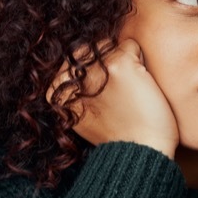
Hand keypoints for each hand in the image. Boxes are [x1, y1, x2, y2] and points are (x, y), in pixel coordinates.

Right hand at [49, 39, 177, 155]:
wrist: (140, 152)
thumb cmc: (118, 134)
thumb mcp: (83, 114)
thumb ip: (78, 89)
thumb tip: (83, 60)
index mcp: (56, 90)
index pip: (75, 58)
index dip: (97, 72)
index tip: (106, 96)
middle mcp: (69, 76)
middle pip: (91, 47)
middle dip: (109, 62)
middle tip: (121, 93)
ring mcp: (92, 69)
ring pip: (111, 45)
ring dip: (126, 62)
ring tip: (130, 90)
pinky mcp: (118, 64)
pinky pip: (132, 45)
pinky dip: (141, 62)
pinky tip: (140, 86)